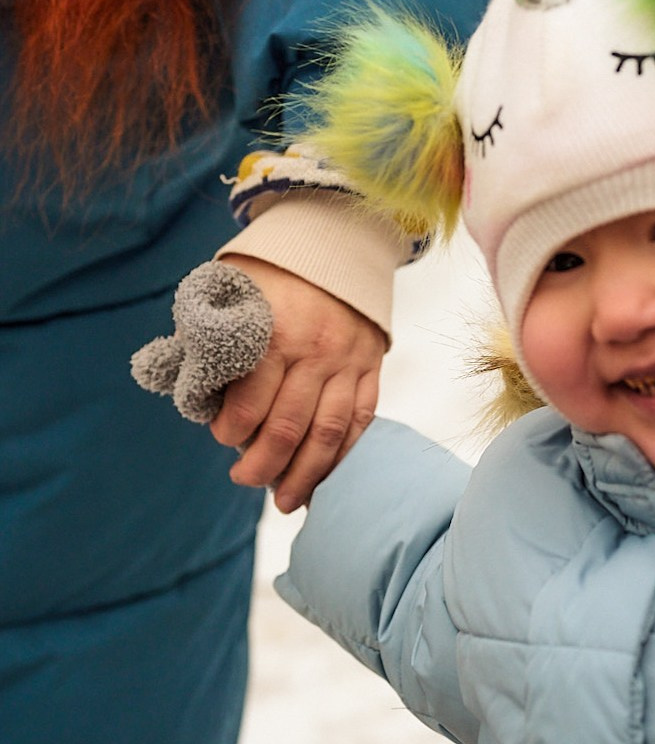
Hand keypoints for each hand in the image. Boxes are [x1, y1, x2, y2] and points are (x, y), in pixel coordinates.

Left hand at [211, 256, 385, 512]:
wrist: (333, 243)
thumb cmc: (270, 273)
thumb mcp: (231, 291)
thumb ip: (210, 339)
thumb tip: (194, 392)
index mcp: (274, 332)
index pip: (250, 401)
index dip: (231, 431)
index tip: (223, 438)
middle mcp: (315, 351)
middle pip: (288, 428)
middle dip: (262, 465)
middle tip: (244, 479)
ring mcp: (348, 363)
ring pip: (327, 435)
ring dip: (304, 475)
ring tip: (284, 500)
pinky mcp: (370, 370)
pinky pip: (359, 425)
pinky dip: (342, 458)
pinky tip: (323, 481)